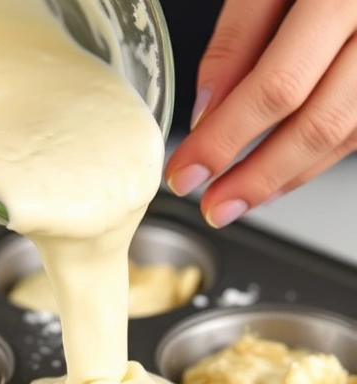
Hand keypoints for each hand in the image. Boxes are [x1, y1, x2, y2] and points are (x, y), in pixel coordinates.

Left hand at [165, 1, 356, 227]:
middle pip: (320, 121)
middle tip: (212, 205)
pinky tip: (284, 169)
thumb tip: (207, 110)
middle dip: (258, 176)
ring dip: (289, 174)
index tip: (185, 174)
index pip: (278, 85)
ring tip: (239, 196)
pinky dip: (322, 153)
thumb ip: (239, 36)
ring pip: (349, 131)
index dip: (226, 139)